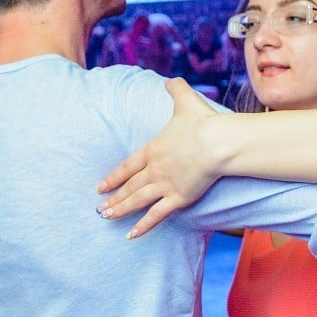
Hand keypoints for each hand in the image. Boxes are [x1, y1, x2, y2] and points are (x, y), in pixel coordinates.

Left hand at [97, 78, 219, 237]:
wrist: (216, 142)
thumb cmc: (202, 122)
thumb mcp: (185, 101)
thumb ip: (175, 90)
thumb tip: (170, 80)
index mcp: (153, 149)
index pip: (127, 167)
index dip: (113, 178)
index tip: (100, 187)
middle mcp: (154, 169)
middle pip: (129, 186)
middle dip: (113, 198)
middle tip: (99, 209)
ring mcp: (164, 186)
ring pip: (137, 201)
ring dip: (120, 210)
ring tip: (106, 218)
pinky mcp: (178, 199)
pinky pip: (156, 215)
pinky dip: (142, 226)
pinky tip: (130, 235)